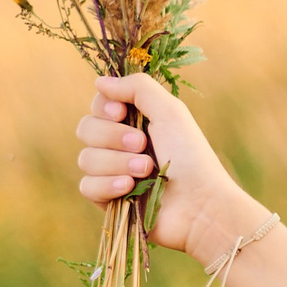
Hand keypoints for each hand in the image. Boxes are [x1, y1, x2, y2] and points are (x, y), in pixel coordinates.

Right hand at [75, 74, 267, 266]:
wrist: (200, 204)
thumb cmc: (190, 156)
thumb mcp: (170, 112)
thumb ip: (138, 88)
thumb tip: (100, 81)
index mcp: (135, 122)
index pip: (98, 106)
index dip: (104, 108)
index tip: (122, 112)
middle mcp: (120, 146)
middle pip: (86, 129)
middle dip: (113, 136)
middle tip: (143, 144)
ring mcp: (113, 174)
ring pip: (86, 159)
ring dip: (117, 162)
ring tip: (146, 170)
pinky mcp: (109, 200)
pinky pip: (87, 186)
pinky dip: (108, 185)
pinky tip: (129, 188)